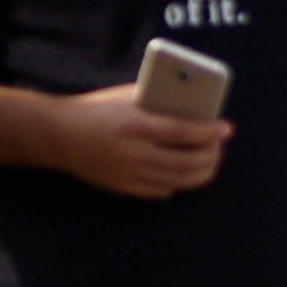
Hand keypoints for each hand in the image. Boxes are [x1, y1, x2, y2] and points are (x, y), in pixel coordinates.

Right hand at [47, 87, 230, 198]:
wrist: (60, 135)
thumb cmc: (95, 109)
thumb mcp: (124, 97)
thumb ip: (155, 103)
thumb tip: (192, 109)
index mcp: (135, 124)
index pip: (183, 131)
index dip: (209, 131)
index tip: (226, 128)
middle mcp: (135, 153)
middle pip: (187, 162)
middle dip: (211, 155)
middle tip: (219, 146)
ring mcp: (130, 174)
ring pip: (179, 180)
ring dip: (201, 172)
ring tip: (209, 160)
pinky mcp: (126, 187)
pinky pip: (163, 189)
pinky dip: (179, 181)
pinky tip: (184, 171)